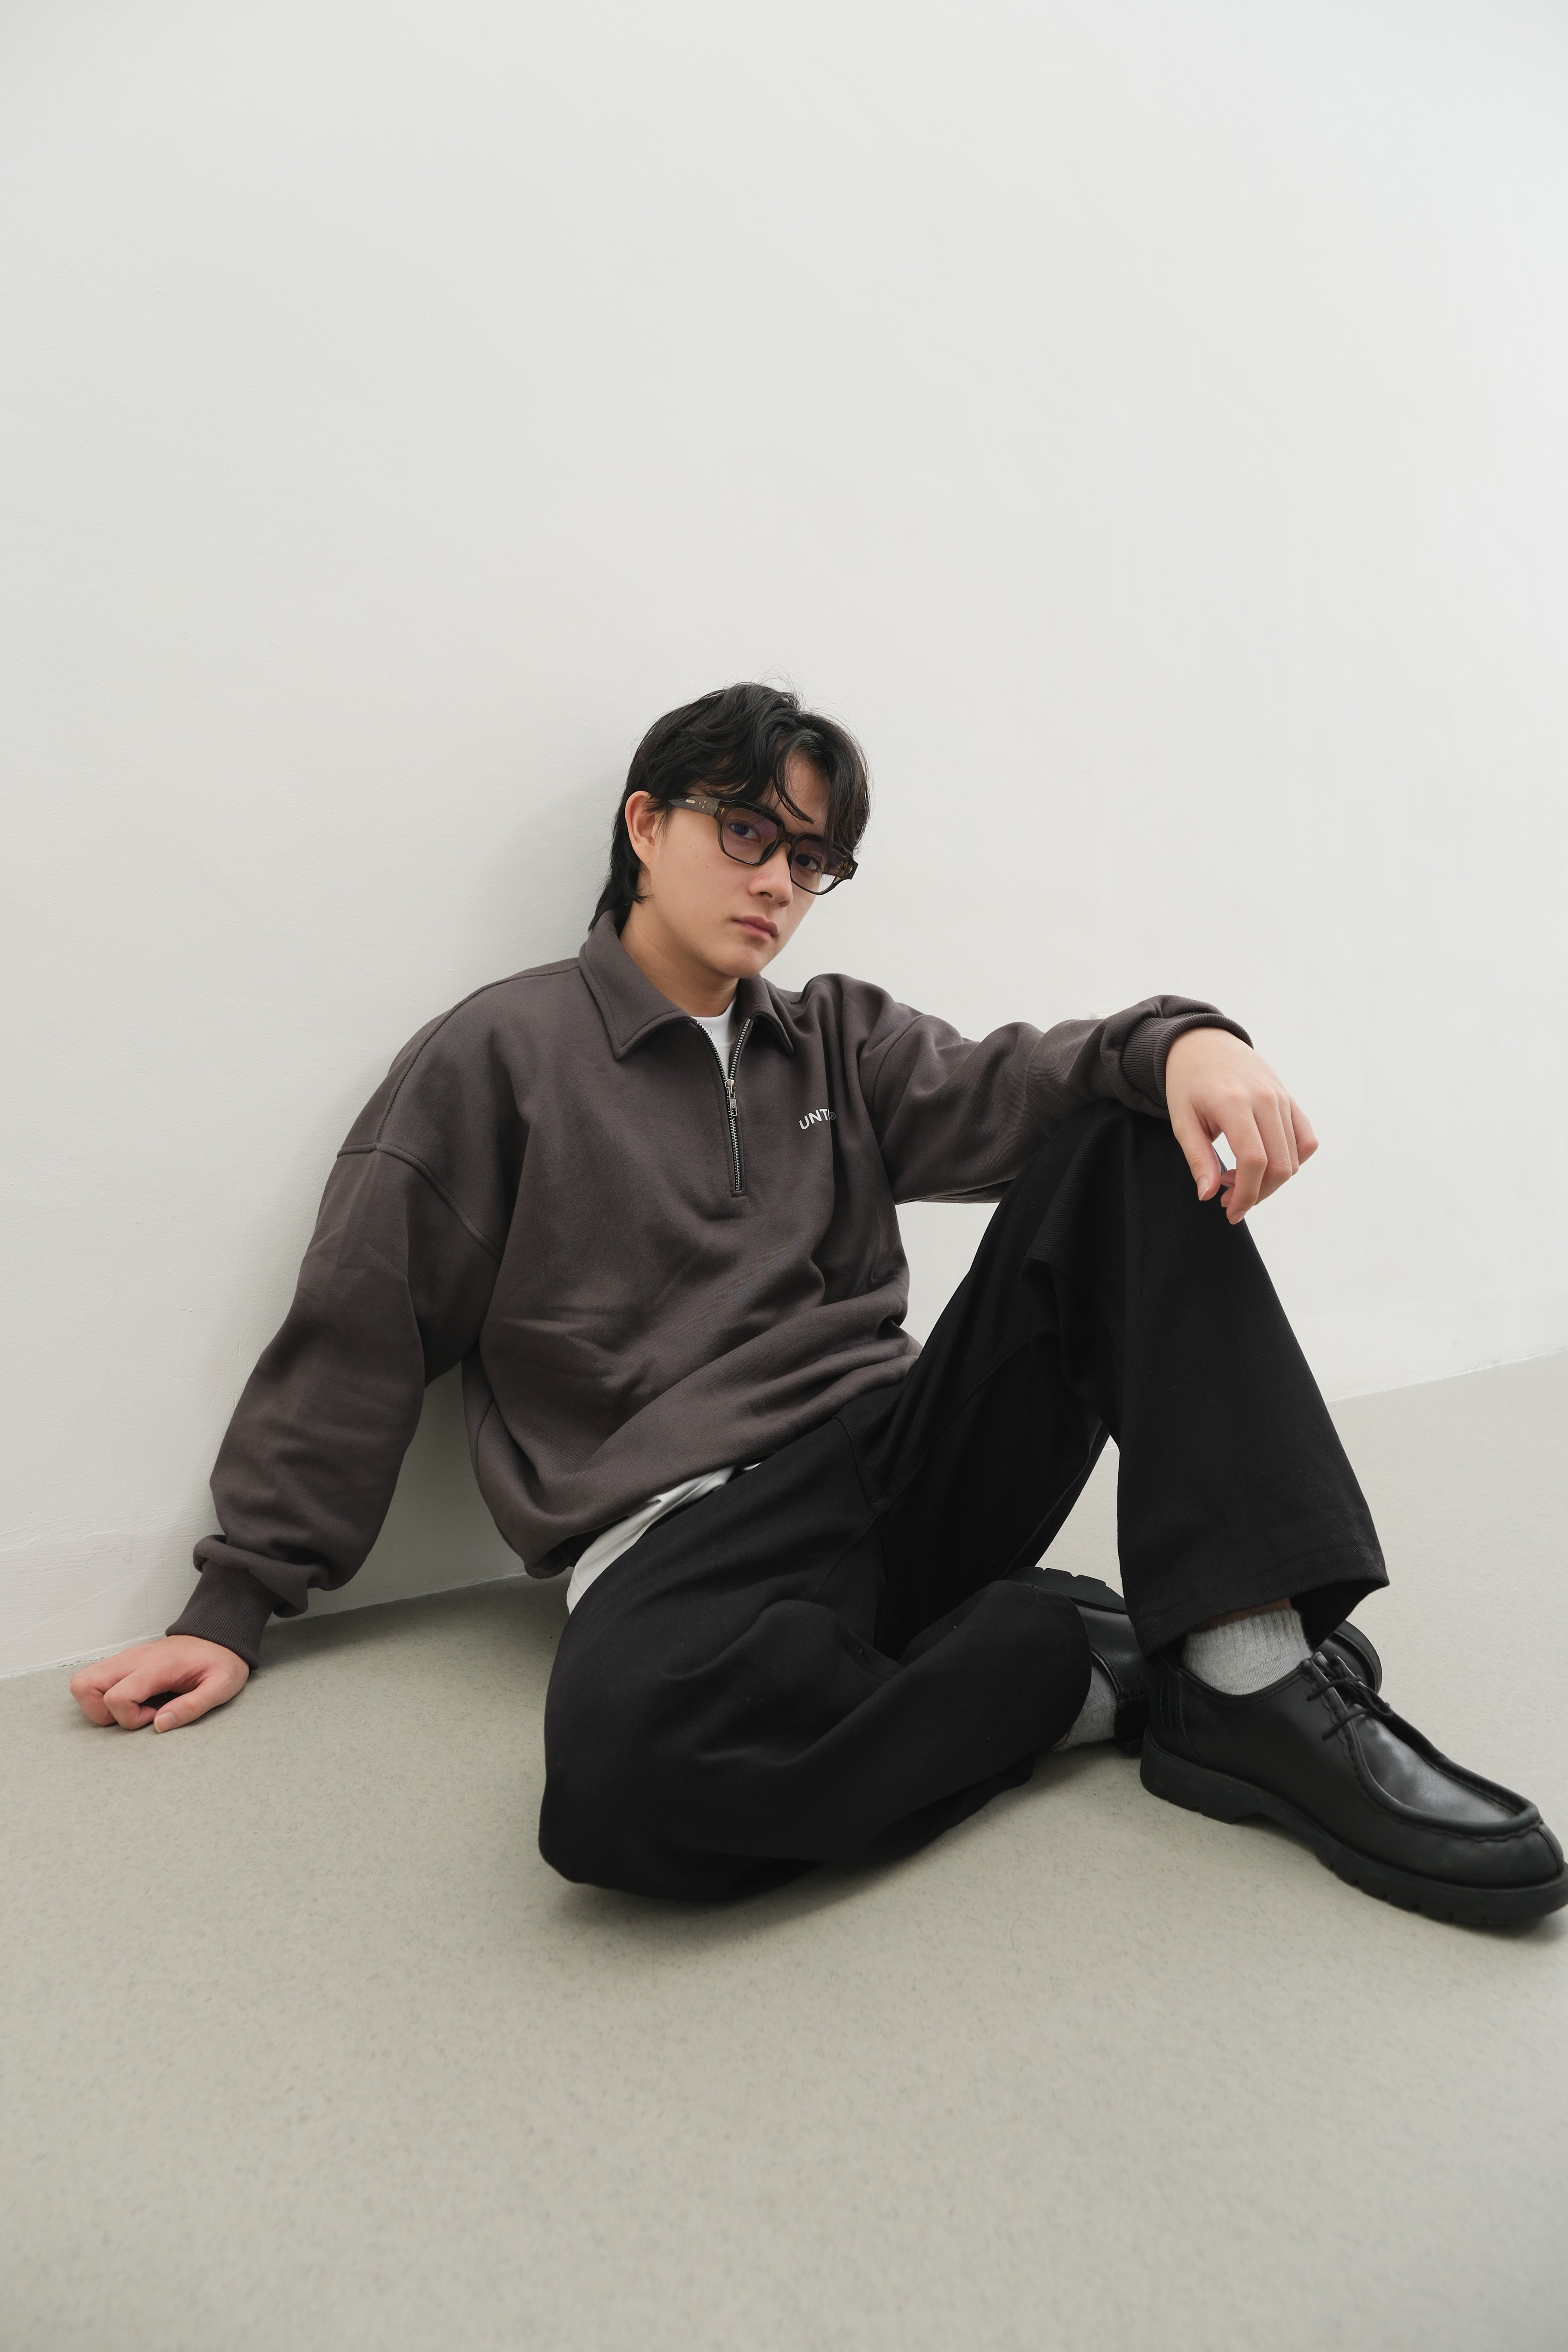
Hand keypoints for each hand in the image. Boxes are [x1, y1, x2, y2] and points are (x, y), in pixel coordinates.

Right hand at [69, 1635, 248, 1731]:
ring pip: (83, 1682)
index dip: (130, 1718)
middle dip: (100, 1713)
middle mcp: (133, 1659)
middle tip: (133, 1714)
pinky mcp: (123, 1662)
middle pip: (84, 1685)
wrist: (218, 1636)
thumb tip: (160, 1724)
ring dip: (97, 1705)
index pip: (116, 1696)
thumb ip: (192, 1707)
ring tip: (132, 1708)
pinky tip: (133, 1698)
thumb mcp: (221, 1686)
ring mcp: (125, 1658)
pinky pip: (94, 1679)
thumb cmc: (220, 1661)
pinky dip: (103, 1696)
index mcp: (157, 1666)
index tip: (155, 1715)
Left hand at [1164, 1027, 1316, 1223]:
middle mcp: (1266, 1099)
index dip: (1246, 1195)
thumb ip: (1197, 1158)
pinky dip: (1291, 1160)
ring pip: (1295, 1157)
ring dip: (1271, 1181)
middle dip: (1257, 1194)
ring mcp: (1283, 1098)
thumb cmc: (1188, 1083)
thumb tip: (1207, 1195)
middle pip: (1280, 1164)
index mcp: (1235, 1102)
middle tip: (1228, 1199)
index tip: (1229, 1211)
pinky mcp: (1290, 1099)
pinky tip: (1263, 1163)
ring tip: (1238, 1178)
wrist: (1204, 1044)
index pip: (1254, 1160)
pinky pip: (1305, 1139)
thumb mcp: (1181, 1120)